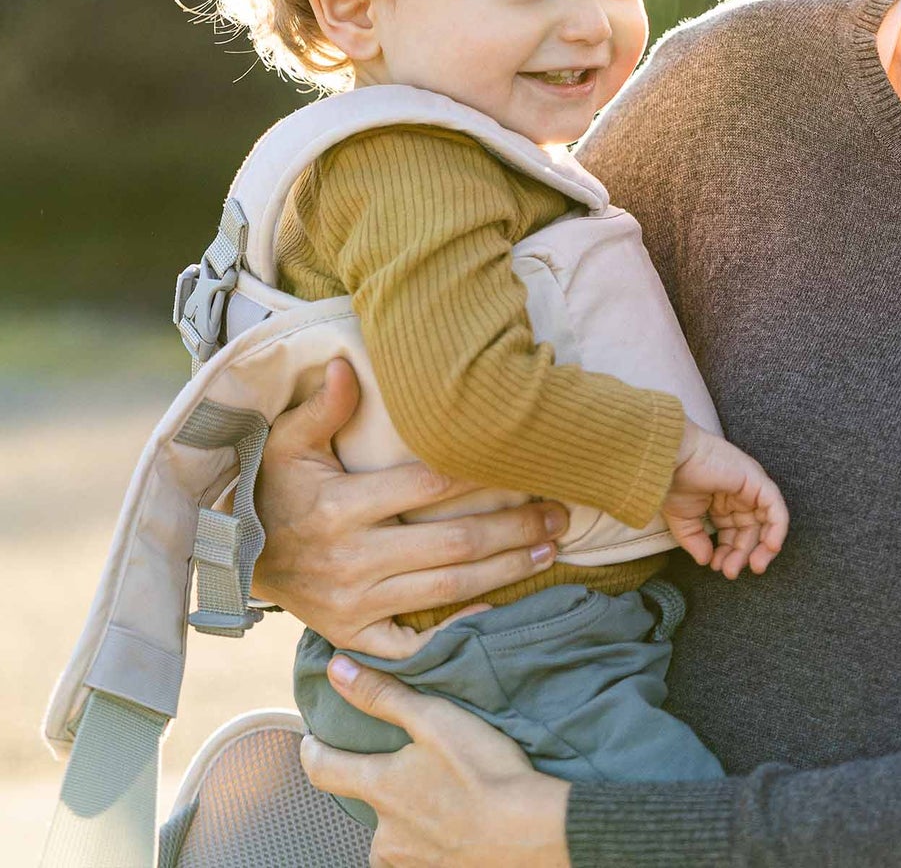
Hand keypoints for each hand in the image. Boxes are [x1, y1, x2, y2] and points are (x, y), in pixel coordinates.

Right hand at [252, 359, 569, 656]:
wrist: (232, 559)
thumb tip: (346, 364)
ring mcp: (354, 605)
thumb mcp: (286, 443)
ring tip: (549, 550)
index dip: (484, 475)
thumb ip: (323, 407)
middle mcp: (353, 559)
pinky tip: (498, 611)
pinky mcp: (353, 636)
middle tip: (561, 514)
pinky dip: (455, 631)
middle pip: (454, 542)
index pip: (430, 486)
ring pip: (448, 587)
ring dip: (506, 570)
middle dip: (515, 528)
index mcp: (342, 507)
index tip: (525, 465)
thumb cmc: (273, 490)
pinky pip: (413, 643)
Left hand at [301, 655, 570, 867]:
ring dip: (408, 819)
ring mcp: (409, 862)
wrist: (530, 832)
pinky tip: (456, 827)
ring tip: (441, 799)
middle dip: (382, 788)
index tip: (312, 742)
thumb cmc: (483, 771)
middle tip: (411, 769)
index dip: (313, 753)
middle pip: (367, 806)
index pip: (324, 770)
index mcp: (380, 788)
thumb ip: (383, 696)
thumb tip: (337, 670)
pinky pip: (419, 858)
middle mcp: (384, 834)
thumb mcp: (434, 719)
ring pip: (394, 836)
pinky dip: (430, 842)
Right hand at [663, 421, 788, 578]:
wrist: (672, 460)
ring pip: (767, 522)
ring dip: (763, 547)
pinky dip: (777, 529)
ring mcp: (750, 487)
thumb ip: (695, 541)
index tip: (716, 566)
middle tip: (730, 571)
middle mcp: (739, 495)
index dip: (728, 552)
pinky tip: (770, 548)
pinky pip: (776, 509)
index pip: (734, 532)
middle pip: (751, 530)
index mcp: (721, 501)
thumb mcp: (683, 520)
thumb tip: (706, 561)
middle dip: (742, 554)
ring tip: (752, 566)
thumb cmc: (674, 482)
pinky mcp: (757, 481)